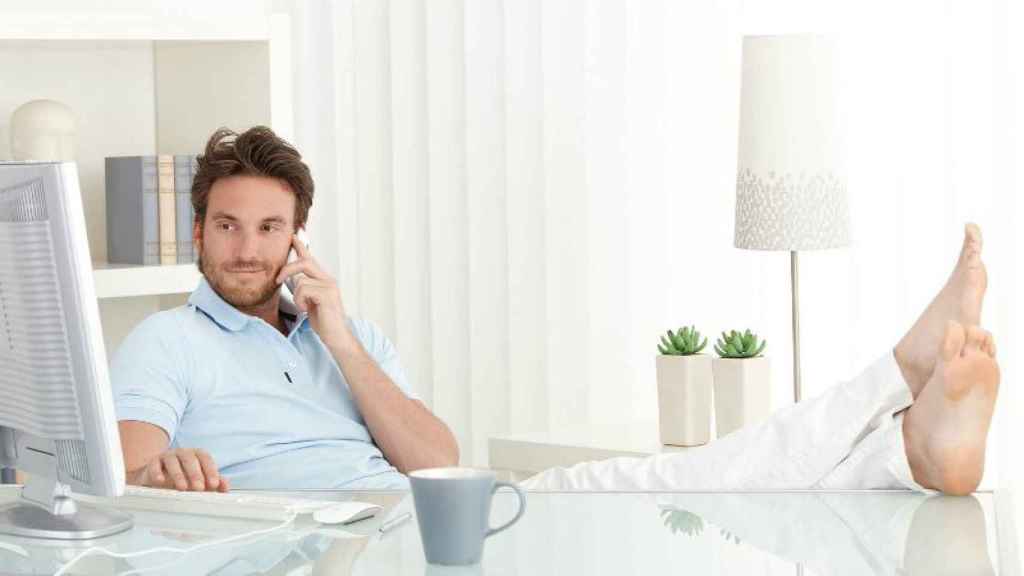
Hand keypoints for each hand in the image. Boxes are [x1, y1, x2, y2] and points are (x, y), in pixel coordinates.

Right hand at [129, 448, 228, 491]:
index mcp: (196, 455)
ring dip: (178, 474)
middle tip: (199, 488)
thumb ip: (214, 482)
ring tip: (182, 488)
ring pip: (173, 461)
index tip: (214, 485)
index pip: (206, 459)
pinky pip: (154, 465)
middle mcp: (183, 453)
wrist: (157, 477)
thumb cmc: (183, 478)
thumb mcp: (199, 481)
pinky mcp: (153, 463)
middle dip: (196, 473)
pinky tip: (160, 481)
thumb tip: (225, 486)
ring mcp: (167, 456)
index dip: (211, 471)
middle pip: (190, 459)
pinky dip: (157, 472)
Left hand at [276, 233, 353, 348]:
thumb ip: (302, 288)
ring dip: (296, 296)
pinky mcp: (327, 294)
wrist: (336, 336)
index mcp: (323, 280)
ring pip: (301, 280)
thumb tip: (289, 278)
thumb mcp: (309, 301)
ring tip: (304, 307)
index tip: (292, 235)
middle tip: (277, 280)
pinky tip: (306, 310)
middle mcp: (328, 279)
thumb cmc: (324, 321)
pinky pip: (303, 290)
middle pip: (304, 262)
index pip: (310, 258)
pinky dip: (300, 301)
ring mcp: (329, 286)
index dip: (300, 246)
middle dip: (287, 269)